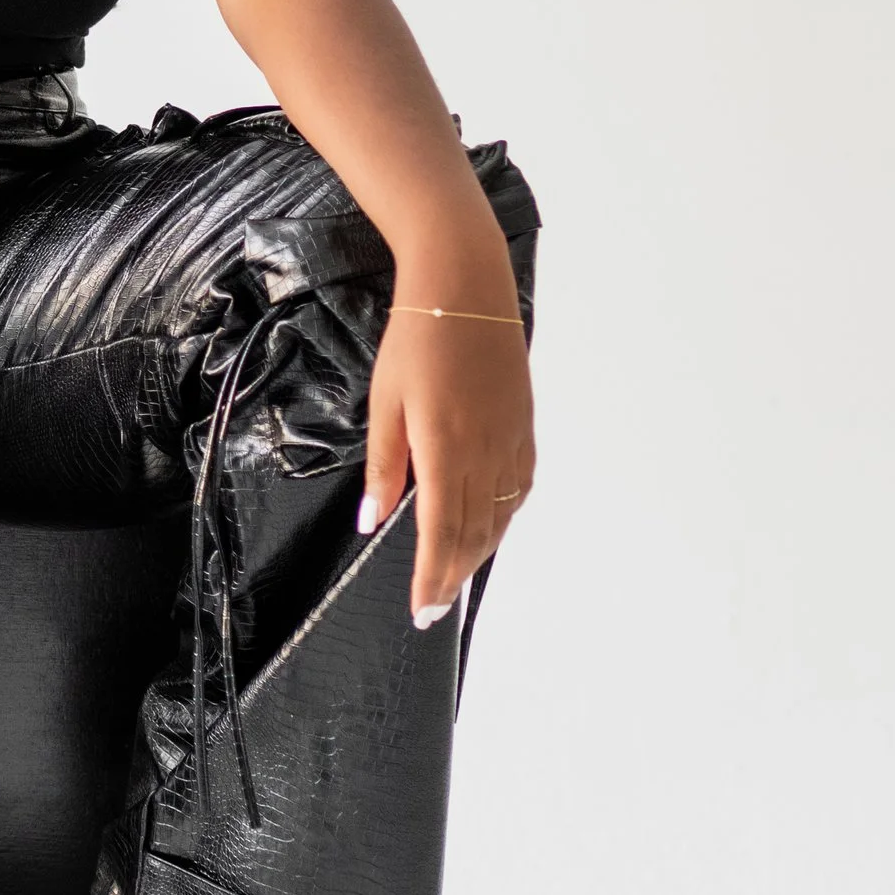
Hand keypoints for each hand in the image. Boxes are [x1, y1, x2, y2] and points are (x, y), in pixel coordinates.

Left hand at [361, 290, 535, 625]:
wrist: (465, 286)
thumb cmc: (417, 337)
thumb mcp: (384, 402)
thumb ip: (383, 465)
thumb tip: (372, 519)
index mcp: (445, 447)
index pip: (440, 531)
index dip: (432, 576)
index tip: (423, 609)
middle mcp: (485, 451)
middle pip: (473, 532)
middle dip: (453, 574)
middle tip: (435, 606)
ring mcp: (510, 438)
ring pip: (499, 514)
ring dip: (479, 551)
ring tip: (456, 575)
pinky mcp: (523, 424)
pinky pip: (518, 486)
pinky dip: (504, 516)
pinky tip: (490, 525)